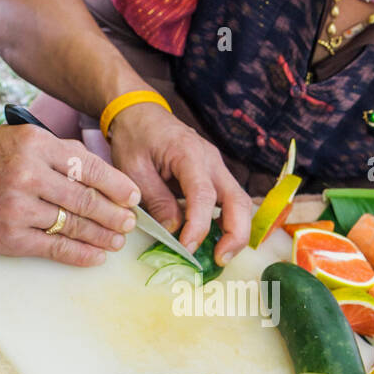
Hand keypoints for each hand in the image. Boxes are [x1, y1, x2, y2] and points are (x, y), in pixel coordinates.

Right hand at [0, 124, 140, 265]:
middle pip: (85, 198)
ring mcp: (18, 208)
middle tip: (130, 223)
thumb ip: (56, 153)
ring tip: (117, 241)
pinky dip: (79, 255)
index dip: (116, 185)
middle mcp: (27, 174)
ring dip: (101, 236)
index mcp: (34, 144)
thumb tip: (100, 174)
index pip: (88, 167)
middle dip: (114, 214)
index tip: (132, 197)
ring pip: (73, 225)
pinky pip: (54, 248)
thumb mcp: (17, 139)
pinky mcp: (9, 237)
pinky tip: (96, 257)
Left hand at [108, 103, 252, 263]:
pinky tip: (218, 240)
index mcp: (189, 154)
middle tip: (220, 259)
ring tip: (221, 255)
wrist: (140, 114)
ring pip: (240, 202)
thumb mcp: (133, 169)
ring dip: (236, 231)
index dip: (199, 225)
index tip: (188, 248)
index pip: (203, 195)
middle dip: (235, 233)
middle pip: (238, 200)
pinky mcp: (215, 176)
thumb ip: (155, 199)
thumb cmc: (135, 138)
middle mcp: (211, 160)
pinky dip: (229, 222)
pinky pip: (230, 201)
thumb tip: (174, 228)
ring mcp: (217, 168)